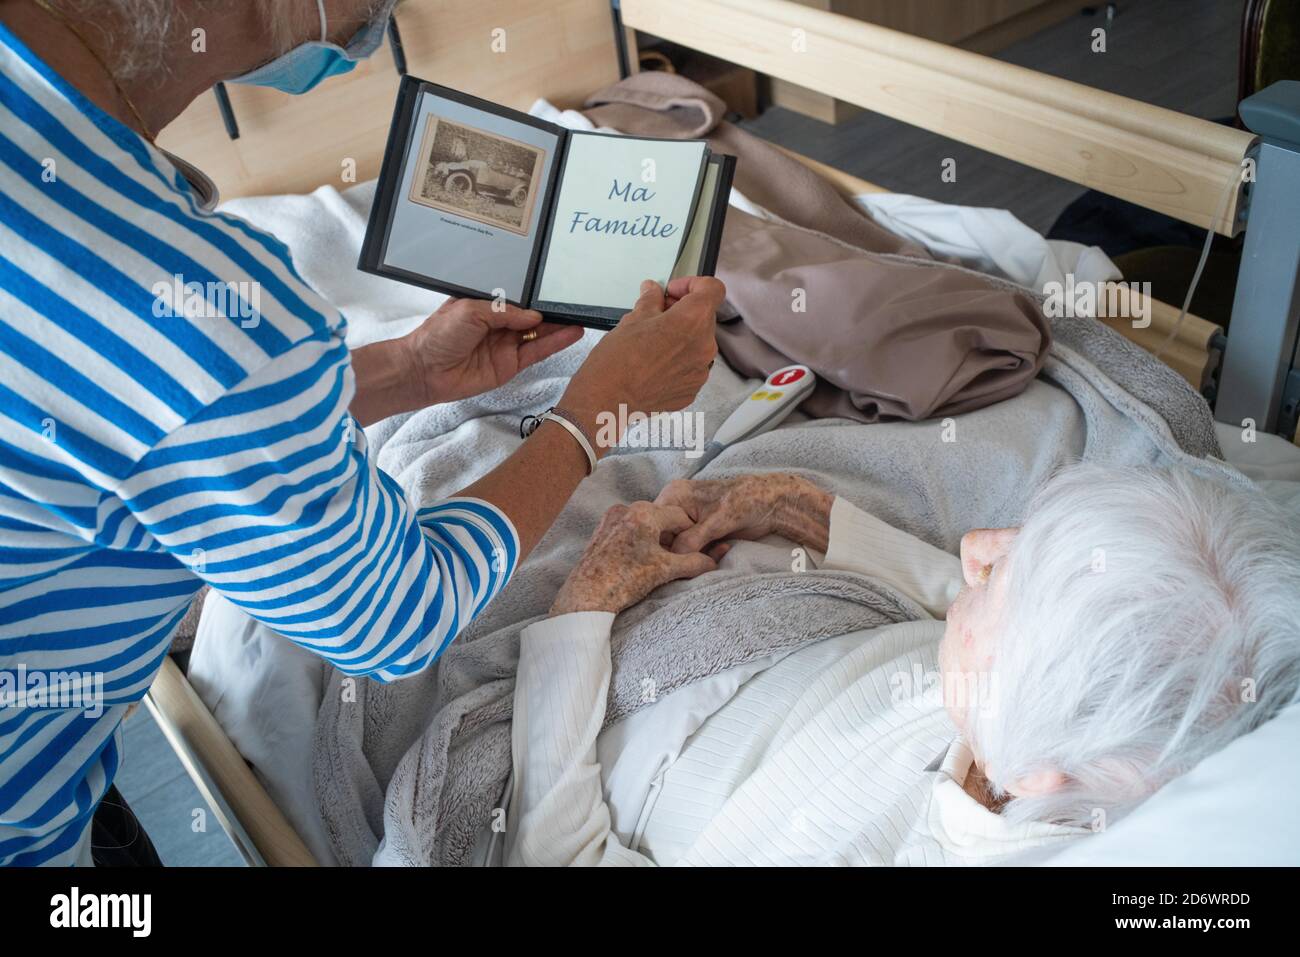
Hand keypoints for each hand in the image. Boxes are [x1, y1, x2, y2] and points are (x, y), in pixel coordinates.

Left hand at [403, 297, 583, 404]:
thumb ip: (504, 312)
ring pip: (538, 335)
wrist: (424, 370)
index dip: (535, 296)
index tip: (557, 289)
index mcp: (486, 306)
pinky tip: (571, 334)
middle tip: (575, 303)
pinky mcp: (510, 366)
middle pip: (532, 317)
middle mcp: (498, 325)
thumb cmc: (439, 336)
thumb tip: (534, 317)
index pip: (518, 299)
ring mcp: (506, 346)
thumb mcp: (470, 311)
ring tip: (581, 318)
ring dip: (559, 327)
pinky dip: (554, 344)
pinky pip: (536, 353)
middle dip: (552, 311)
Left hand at [550, 502, 726, 615]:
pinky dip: (638, 538)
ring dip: (655, 537)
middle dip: (672, 535)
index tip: (697, 548)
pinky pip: (628, 528)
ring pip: (644, 523)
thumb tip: (713, 563)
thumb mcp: (665, 570)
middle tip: (678, 556)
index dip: (692, 533)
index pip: (680, 516)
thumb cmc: (626, 580)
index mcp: (644, 512)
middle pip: (661, 517)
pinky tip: (639, 559)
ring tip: (658, 560)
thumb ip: (693, 563)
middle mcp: (626, 508)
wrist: (587, 596)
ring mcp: (611, 518)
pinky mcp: (601, 529)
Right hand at [558, 277, 723, 454]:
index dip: (693, 284)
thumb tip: (654, 291)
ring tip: (653, 342)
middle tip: (656, 315)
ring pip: (698, 342)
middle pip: (704, 317)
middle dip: (682, 311)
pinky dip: (678, 359)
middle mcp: (704, 346)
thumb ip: (651, 300)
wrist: (607, 400)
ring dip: (681, 336)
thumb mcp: (632, 319)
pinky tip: (654, 363)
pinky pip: (691, 366)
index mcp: (692, 320)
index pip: (713, 289)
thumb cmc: (617, 362)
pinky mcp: (692, 389)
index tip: (674, 291)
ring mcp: (700, 371)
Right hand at [655, 473, 833, 554]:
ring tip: (720, 547)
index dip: (666, 543)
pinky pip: (694, 551)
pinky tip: (723, 547)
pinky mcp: (701, 533)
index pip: (656, 526)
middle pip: (667, 539)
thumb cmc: (746, 501)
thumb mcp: (716, 521)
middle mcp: (676, 507)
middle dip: (684, 552)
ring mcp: (688, 521)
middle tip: (706, 553)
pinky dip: (706, 555)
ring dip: (698, 555)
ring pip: (680, 549)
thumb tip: (673, 557)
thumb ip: (691, 539)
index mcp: (674, 495)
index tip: (685, 553)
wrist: (773, 504)